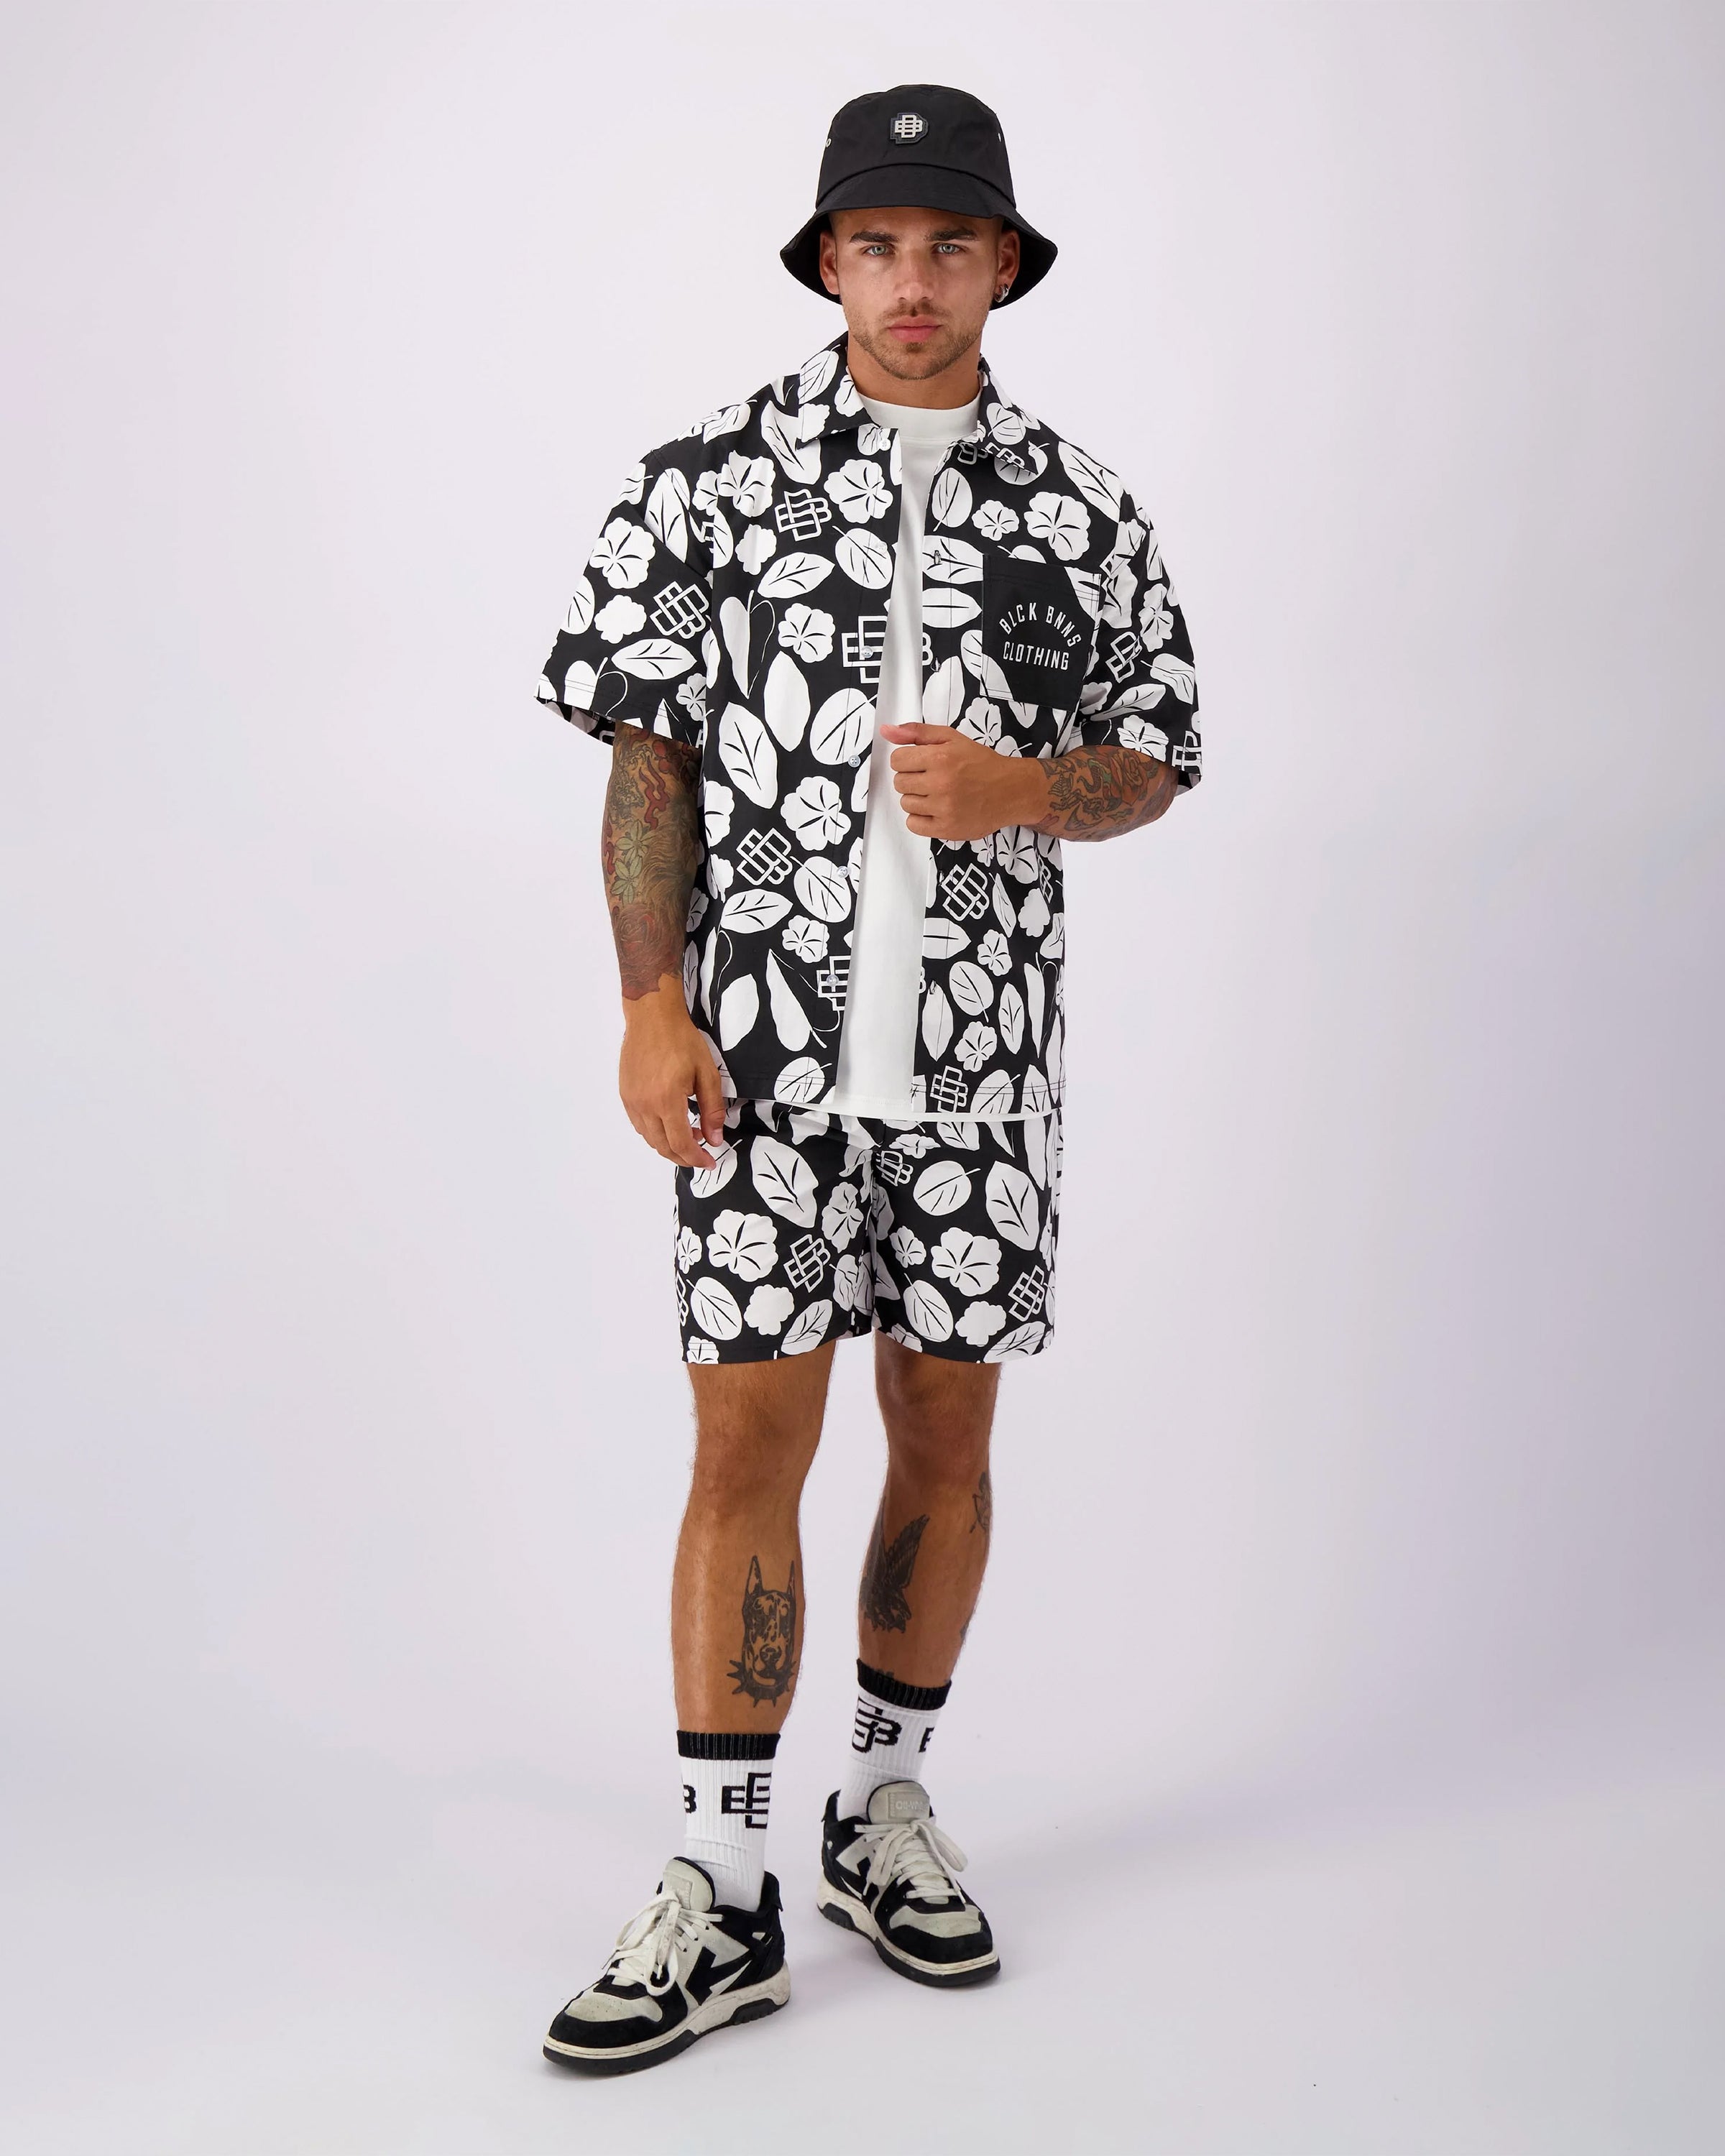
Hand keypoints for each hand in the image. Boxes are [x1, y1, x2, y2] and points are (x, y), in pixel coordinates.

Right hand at [619, 977, 728, 1166]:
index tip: (710, 1161)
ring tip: (689, 1137)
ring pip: (649, 1138)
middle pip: (662, 1146)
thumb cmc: (682, 1040)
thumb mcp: (706, 1073)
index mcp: (666, 1101)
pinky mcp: (624, 1094)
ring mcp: (631, 1101)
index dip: (696, 1159)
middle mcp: (644, 1106)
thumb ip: (712, 1109)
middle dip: (683, 1157)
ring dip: (668, 1145)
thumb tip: (714, 1139)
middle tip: (701, 1155)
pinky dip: (654, 1133)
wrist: (651, 1017)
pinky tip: (669, 1124)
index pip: (680, 1143)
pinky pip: (639, 1125)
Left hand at [879, 722, 1049, 840]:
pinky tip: (937, 810)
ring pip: (906, 804)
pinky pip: (914, 825)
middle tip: (933, 779)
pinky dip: (921, 819)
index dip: (907, 761)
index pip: (897, 761)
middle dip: (912, 779)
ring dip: (917, 799)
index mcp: (940, 758)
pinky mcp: (947, 829)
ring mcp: (944, 809)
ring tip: (938, 794)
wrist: (1011, 791)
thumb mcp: (952, 738)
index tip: (921, 764)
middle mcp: (941, 784)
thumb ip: (917, 733)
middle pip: (900, 783)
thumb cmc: (981, 763)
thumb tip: (886, 731)